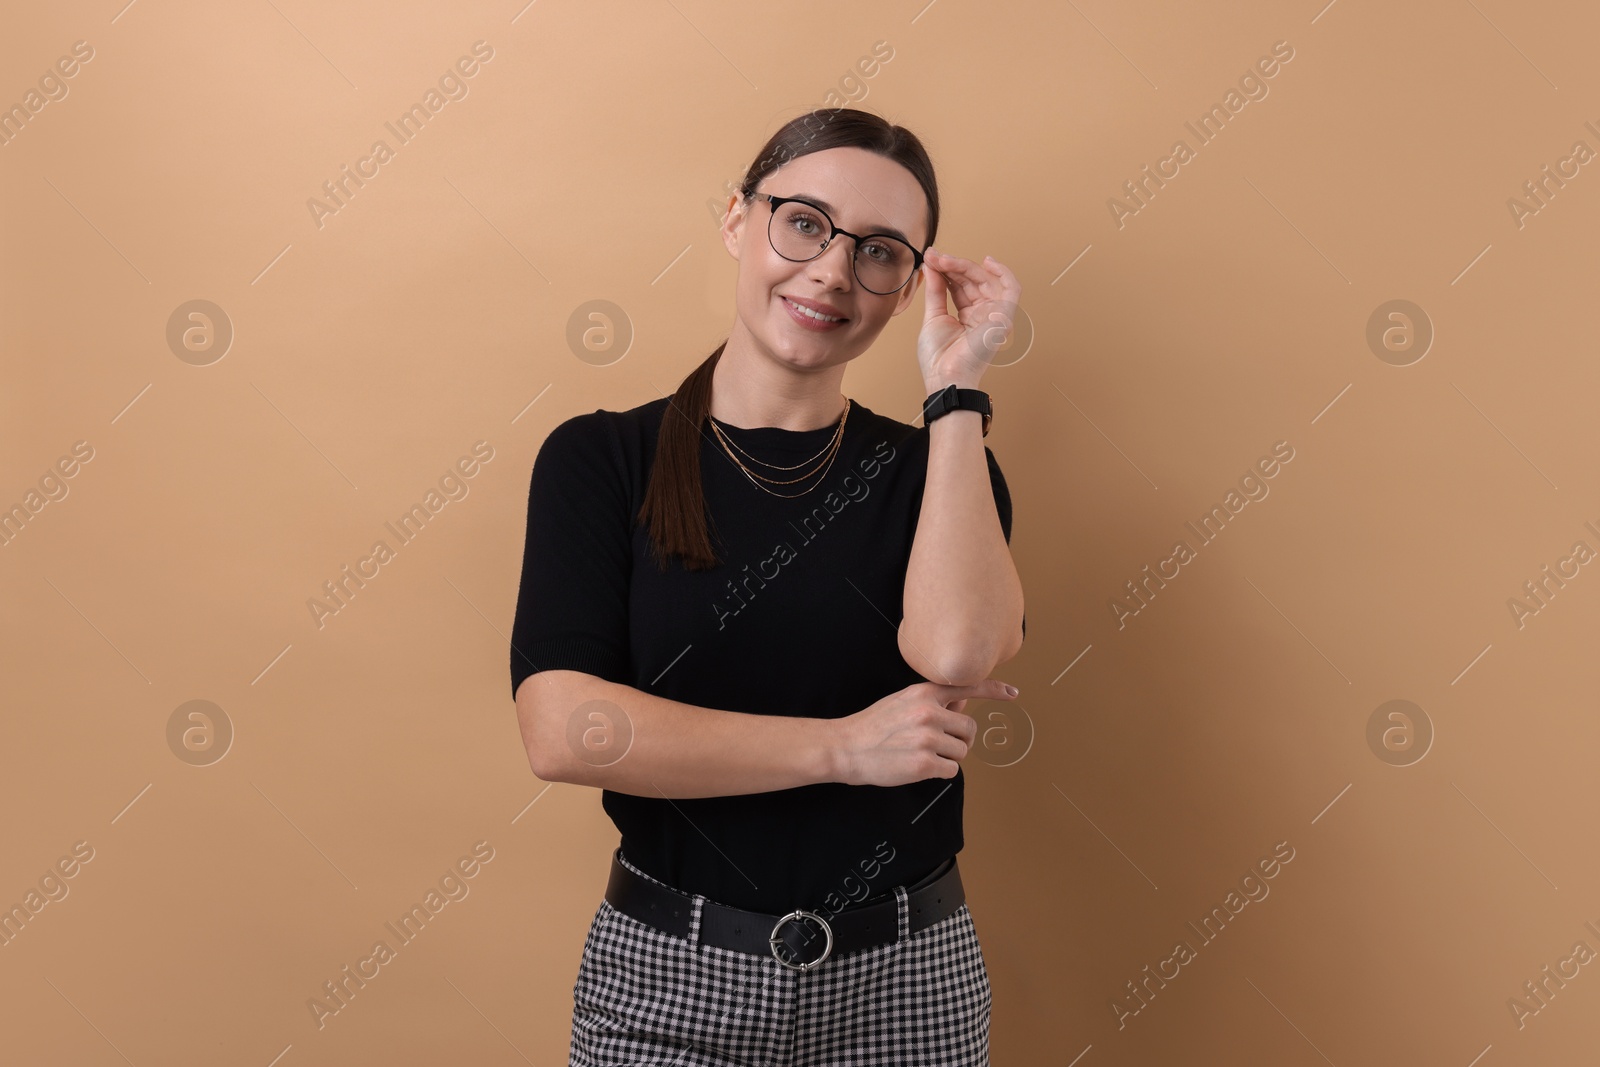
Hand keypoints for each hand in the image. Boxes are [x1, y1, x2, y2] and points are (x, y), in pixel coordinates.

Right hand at [831, 678, 1018, 787]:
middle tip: (937, 744)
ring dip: (948, 758)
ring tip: (921, 754)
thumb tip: (963, 701)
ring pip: (962, 752)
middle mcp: (928, 712)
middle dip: (959, 740)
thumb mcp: (903, 702)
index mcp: (923, 693)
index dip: (994, 690)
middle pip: (969, 730)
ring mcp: (927, 738)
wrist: (845, 748)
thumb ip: (934, 702)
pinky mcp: (924, 764)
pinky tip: (918, 767)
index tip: (1012, 694)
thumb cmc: (873, 726)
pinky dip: (940, 772)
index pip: (967, 686)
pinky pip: (951, 771)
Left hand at [917, 249, 1021, 391]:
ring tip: (946, 260)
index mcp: (968, 315)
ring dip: (966, 266)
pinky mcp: (1004, 318)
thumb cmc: (939, 358)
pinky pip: (1013, 289)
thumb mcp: (934, 315)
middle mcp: (983, 314)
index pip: (961, 284)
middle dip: (954, 265)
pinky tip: (987, 261)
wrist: (944, 377)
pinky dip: (1004, 272)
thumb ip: (936, 290)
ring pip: (987, 280)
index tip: (931, 258)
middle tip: (935, 257)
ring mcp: (995, 315)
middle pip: (973, 280)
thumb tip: (932, 265)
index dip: (947, 269)